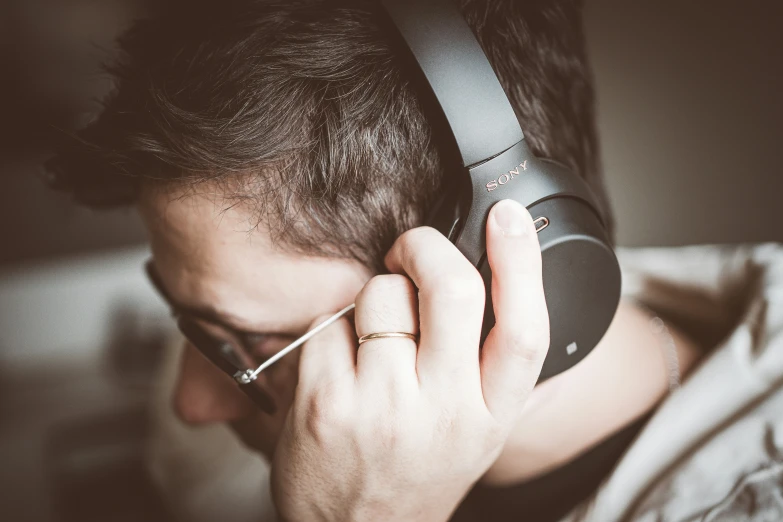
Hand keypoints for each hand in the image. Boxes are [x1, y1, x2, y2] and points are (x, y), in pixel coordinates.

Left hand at [271, 200, 549, 521]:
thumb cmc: (416, 470)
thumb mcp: (473, 428)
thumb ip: (481, 359)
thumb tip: (478, 268)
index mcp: (492, 415)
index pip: (526, 328)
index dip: (523, 262)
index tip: (510, 216)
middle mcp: (446, 413)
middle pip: (453, 289)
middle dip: (423, 247)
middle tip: (408, 251)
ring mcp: (384, 409)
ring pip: (380, 294)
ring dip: (372, 298)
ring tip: (371, 341)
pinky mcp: (326, 405)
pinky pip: (329, 322)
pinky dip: (331, 330)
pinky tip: (336, 367)